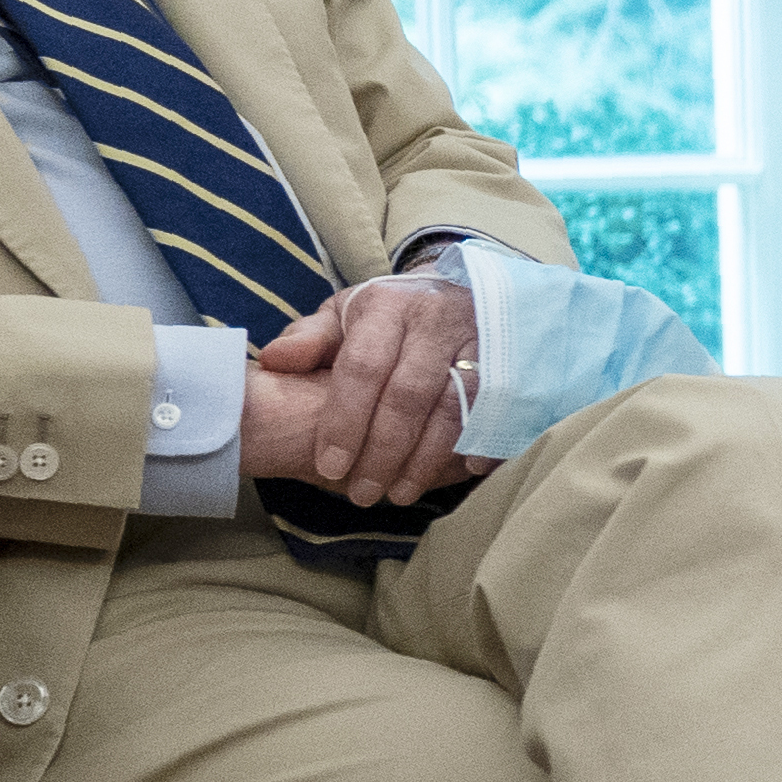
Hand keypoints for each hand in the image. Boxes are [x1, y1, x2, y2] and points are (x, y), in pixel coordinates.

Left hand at [244, 274, 494, 509]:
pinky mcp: (507, 361)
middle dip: (382, 451)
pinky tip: (463, 472)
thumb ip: (308, 339)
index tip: (330, 465)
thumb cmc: (390, 312)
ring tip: (400, 493)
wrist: (458, 287)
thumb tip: (273, 362)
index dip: (345, 421)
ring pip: (453, 409)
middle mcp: (434, 322)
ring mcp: (476, 342)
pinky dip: (481, 442)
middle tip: (362, 494)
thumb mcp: (344, 313)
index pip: (362, 368)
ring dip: (426, 459)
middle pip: (408, 396)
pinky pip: (495, 409)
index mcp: (387, 307)